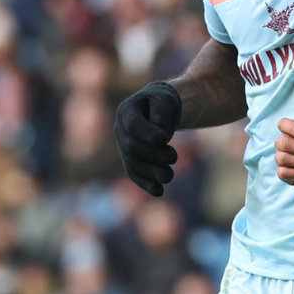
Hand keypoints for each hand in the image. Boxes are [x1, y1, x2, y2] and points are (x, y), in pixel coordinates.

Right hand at [114, 81, 181, 196]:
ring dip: (152, 172)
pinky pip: (134, 173)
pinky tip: (159, 191)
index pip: (134, 125)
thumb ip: (161, 115)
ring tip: (169, 175)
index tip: (164, 140)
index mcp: (127, 111)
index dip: (147, 134)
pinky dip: (146, 183)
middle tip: (174, 157)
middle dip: (154, 155)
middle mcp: (120, 129)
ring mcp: (123, 145)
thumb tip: (160, 138)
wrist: (157, 108)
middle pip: (133, 148)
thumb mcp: (165, 101)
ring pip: (133, 163)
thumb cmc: (162, 102)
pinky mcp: (130, 159)